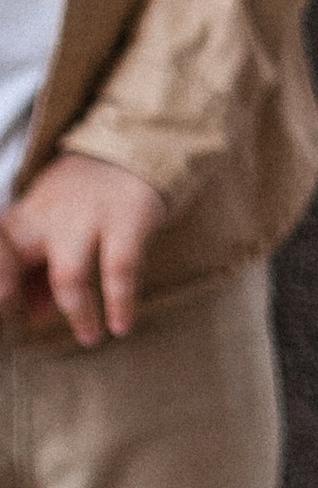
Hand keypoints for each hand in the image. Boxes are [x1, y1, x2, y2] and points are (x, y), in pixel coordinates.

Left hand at [0, 156, 167, 345]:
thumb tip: (34, 315)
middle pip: (11, 253)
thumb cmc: (85, 201)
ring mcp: (88, 216)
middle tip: (24, 326)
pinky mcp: (128, 218)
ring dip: (77, 313)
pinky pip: (120, 268)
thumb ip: (40, 273)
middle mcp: (47, 214)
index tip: (1, 302)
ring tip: (89, 338)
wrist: (135, 149)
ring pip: (68, 273)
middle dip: (4, 292)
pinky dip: (118, 301)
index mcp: (24, 217)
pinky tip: (121, 324)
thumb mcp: (54, 229)